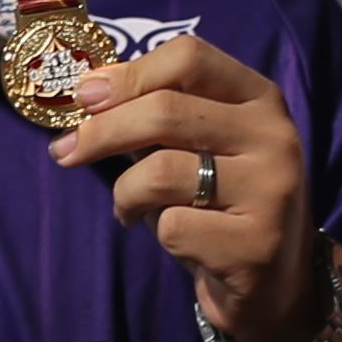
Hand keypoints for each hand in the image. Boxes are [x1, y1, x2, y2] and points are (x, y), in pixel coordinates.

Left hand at [51, 33, 324, 341]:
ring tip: (129, 208)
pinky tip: (175, 240)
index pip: (190, 58)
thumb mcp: (206, 146)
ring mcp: (270, 191)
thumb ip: (162, 115)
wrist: (276, 283)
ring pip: (159, 172)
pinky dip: (154, 233)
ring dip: (125, 194)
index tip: (86, 96)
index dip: (129, 74)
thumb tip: (88, 92)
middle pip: (165, 111)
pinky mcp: (254, 245)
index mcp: (261, 99)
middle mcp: (274, 137)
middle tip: (65, 151)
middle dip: (100, 132)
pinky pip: (171, 227)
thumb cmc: (222, 203)